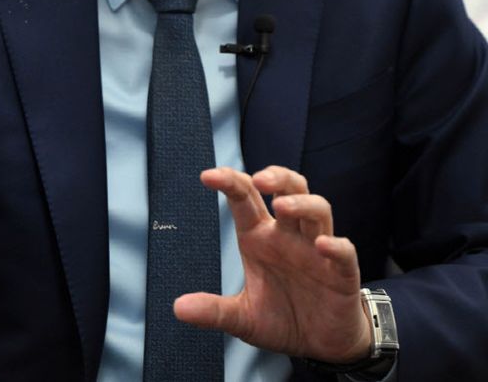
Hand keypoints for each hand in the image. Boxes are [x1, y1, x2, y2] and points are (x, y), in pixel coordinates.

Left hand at [173, 165, 370, 363]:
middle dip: (276, 177)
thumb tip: (178, 308)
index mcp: (262, 238)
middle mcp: (290, 235)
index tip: (207, 176)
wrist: (322, 347)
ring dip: (302, 203)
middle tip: (258, 179)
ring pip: (318, 209)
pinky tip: (322, 245)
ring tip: (282, 207)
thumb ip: (214, 310)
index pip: (247, 198)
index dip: (230, 181)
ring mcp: (317, 250)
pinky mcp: (343, 273)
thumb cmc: (283, 319)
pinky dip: (335, 245)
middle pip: (290, 188)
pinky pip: (344, 250)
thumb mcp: (243, 318)